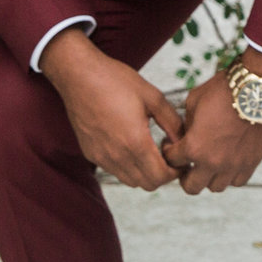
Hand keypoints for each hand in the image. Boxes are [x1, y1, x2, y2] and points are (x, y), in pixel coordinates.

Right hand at [41, 27, 184, 191]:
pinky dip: (127, 166)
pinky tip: (130, 144)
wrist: (79, 76)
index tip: (179, 158)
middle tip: (167, 154)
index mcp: (135, 142)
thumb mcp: (152, 96)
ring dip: (144, 172)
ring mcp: (101, 157)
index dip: (175, 171)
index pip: (160, 177)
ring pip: (129, 180)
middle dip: (162, 174)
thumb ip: (172, 122)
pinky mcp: (90, 154)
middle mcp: (117, 156)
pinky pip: (114, 170)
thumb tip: (183, 140)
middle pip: (146, 184)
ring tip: (150, 149)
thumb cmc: (116, 81)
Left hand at [161, 49, 261, 194]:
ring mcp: (233, 165)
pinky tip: (228, 162)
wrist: (258, 88)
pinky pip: (237, 181)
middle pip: (191, 187)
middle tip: (187, 163)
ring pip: (215, 187)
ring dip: (209, 177)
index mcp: (194, 147)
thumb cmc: (224, 90)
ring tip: (210, 163)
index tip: (172, 145)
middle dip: (185, 175)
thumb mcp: (194, 101)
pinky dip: (230, 175)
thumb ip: (186, 124)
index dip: (169, 151)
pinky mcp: (252, 163)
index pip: (172, 161)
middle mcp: (212, 162)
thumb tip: (186, 134)